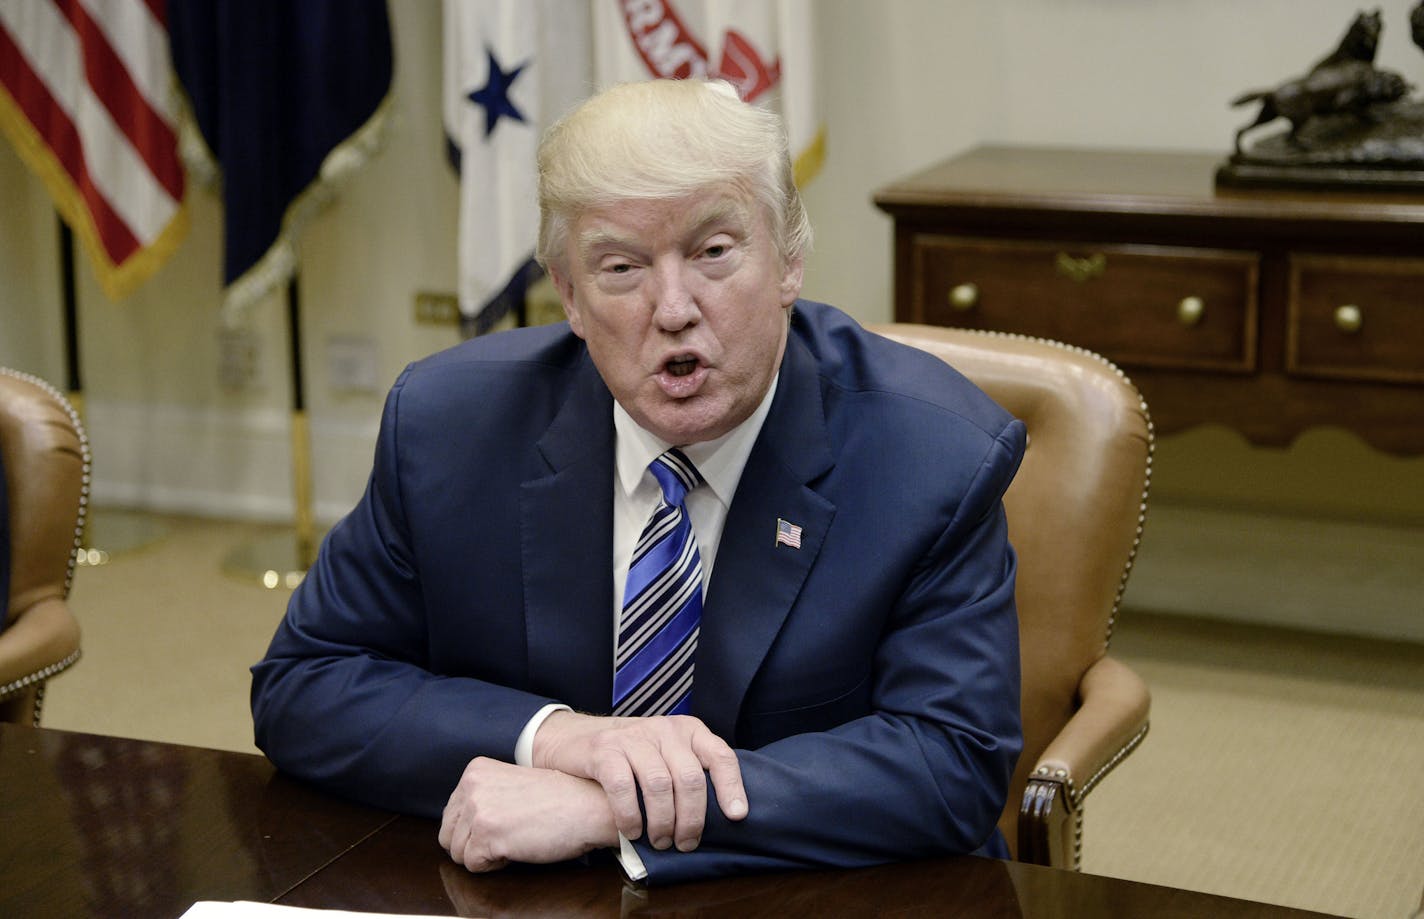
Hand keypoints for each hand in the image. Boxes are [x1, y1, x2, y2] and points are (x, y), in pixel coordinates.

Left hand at [438, 756, 617, 871]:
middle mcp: (471, 786)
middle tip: (509, 834)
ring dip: (486, 855)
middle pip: (448, 836)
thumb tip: (458, 825)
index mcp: (475, 771)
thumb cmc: (558, 800)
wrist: (587, 806)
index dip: (476, 829)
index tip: (505, 821)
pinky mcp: (487, 834)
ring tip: (515, 838)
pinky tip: (518, 847)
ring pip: (458, 854)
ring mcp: (478, 810)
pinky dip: (495, 865)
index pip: (451, 815)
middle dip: (474, 845)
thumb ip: (483, 797)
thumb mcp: (510, 786)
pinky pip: (474, 866)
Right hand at [530, 711, 746, 852]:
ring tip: (660, 842)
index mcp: (688, 731)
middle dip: (692, 819)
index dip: (732, 787)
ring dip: (662, 822)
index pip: (720, 756)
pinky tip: (631, 832)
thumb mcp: (668, 755)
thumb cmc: (633, 757)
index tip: (736, 817)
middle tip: (685, 844)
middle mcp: (665, 729)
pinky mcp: (605, 749)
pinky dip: (630, 816)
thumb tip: (725, 817)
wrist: (576, 739)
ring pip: (659, 785)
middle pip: (690, 778)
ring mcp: (633, 737)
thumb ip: (692, 773)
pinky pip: (623, 787)